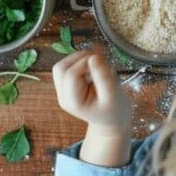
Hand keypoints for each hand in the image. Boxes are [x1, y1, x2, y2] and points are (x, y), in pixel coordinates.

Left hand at [53, 50, 132, 165]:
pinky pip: (68, 66)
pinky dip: (81, 62)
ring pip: (62, 65)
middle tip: (100, 60)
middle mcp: (64, 95)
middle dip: (80, 59)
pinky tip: (95, 67)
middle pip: (61, 68)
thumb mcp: (113, 95)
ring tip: (97, 64)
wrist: (112, 118)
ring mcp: (64, 90)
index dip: (85, 63)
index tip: (103, 62)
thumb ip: (103, 77)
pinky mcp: (68, 83)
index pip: (71, 74)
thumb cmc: (114, 109)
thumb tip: (93, 57)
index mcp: (72, 102)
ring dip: (79, 59)